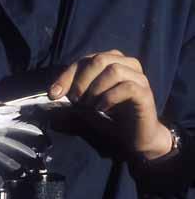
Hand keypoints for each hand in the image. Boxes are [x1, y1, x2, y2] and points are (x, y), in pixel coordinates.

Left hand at [48, 49, 171, 159]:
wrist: (132, 138)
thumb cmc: (108, 119)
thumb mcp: (83, 108)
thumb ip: (70, 99)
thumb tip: (52, 95)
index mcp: (110, 63)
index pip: (84, 61)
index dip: (67, 76)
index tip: (54, 94)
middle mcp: (126, 65)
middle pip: (99, 59)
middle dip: (81, 81)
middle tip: (76, 101)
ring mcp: (138, 78)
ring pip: (114, 70)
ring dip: (96, 89)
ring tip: (91, 106)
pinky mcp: (145, 93)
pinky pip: (127, 86)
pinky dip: (109, 98)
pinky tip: (102, 109)